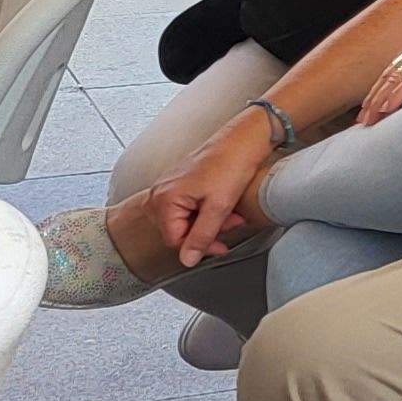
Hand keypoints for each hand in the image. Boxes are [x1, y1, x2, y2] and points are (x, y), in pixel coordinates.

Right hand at [153, 125, 275, 269]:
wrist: (242, 140)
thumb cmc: (231, 165)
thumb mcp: (219, 207)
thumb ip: (201, 236)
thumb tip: (187, 260)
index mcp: (163, 199)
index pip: (174, 240)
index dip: (199, 246)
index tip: (220, 246)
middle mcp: (159, 192)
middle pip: (178, 230)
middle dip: (206, 231)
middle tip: (231, 224)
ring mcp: (168, 186)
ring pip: (185, 219)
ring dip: (209, 222)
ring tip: (231, 213)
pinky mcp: (179, 183)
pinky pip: (188, 206)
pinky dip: (207, 210)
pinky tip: (224, 205)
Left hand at [362, 32, 401, 123]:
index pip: (399, 69)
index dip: (382, 90)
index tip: (373, 109)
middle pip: (392, 73)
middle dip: (374, 97)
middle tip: (362, 119)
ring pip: (397, 77)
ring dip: (380, 100)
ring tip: (369, 119)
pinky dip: (397, 95)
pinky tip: (386, 109)